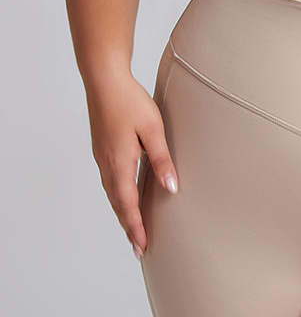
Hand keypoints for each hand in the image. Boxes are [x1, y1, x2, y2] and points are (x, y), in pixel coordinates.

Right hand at [85, 71, 177, 258]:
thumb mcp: (153, 130)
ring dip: (122, 211)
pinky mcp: (101, 148)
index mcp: (120, 162)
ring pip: (112, 192)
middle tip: (138, 247)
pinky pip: (109, 180)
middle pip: (117, 203)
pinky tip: (123, 194)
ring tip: (132, 226)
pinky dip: (117, 195)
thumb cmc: (130, 102)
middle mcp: (107, 164)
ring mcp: (101, 156)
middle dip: (128, 225)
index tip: (142, 247)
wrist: (104, 81)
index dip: (136, 227)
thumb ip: (162, 159)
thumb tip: (171, 188)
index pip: (128, 204)